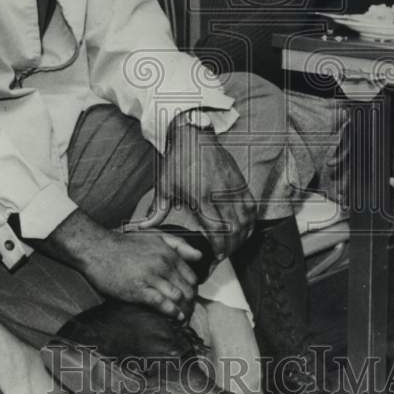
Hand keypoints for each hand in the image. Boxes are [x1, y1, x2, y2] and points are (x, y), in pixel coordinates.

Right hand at [47, 210, 200, 319]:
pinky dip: (171, 312)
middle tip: (189, 311)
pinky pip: (161, 304)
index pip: (191, 277)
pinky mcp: (139, 290)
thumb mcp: (155, 236)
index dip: (192, 289)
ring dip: (183, 310)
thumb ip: (179, 245)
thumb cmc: (125, 244)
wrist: (98, 249)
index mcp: (168, 253)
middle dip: (190, 303)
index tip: (190, 297)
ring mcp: (151, 278)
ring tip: (184, 317)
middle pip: (187, 289)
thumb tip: (199, 256)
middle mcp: (163, 264)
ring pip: (177, 297)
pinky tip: (174, 316)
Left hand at [137, 119, 256, 260]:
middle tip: (222, 256)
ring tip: (233, 246)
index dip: (219, 249)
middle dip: (231, 248)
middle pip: (235, 230)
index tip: (215, 258)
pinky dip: (250, 222)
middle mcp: (221, 194)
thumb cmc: (177, 160)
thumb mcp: (164, 186)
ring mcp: (233, 188)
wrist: (192, 134)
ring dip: (242, 237)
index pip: (218, 232)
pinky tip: (244, 229)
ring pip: (247, 220)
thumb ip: (156, 211)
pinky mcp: (240, 182)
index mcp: (202, 198)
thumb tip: (142, 228)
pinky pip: (252, 207)